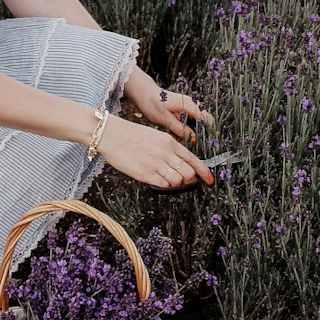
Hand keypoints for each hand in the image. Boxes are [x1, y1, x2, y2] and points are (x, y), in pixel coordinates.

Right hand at [97, 114, 213, 190]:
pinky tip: (156, 179)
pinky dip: (163, 185)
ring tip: (167, 179)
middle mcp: (165, 152)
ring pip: (178, 181)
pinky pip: (163, 185)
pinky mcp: (144, 173)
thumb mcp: (155, 137)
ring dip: (176, 184)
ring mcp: (155, 163)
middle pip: (189, 173)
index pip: (193, 159)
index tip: (209, 180)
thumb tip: (182, 165)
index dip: (204, 172)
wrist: (110, 134)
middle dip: (189, 180)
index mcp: (169, 142)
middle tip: (183, 181)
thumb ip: (169, 149)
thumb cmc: (131, 136)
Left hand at [125, 69, 212, 145]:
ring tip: (188, 141)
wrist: (143, 92)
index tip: (206, 144)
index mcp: (189, 105)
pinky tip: (182, 135)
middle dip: (203, 132)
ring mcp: (188, 104)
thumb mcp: (166, 120)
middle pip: (206, 119)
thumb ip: (181, 130)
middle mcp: (192, 103)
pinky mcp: (183, 108)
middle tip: (197, 144)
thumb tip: (194, 140)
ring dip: (196, 130)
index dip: (209, 132)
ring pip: (199, 120)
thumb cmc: (152, 104)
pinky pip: (192, 119)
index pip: (207, 120)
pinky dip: (190, 127)